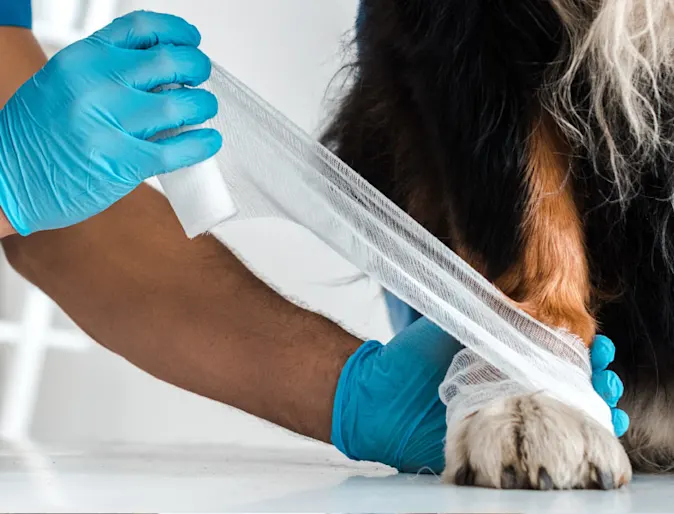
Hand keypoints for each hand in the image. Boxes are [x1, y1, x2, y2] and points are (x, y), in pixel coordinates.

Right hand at [0, 11, 221, 235]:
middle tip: (201, 77)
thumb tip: (161, 70)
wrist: (7, 180)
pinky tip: (208, 141)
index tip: (191, 40)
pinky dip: (201, 143)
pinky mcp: (123, 163)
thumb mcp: (62, 84)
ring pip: (181, 104)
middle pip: (170, 62)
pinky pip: (178, 149)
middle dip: (197, 67)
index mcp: (81, 59)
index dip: (176, 32)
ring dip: (203, 105)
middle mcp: (96, 85)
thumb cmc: (35, 134)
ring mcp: (110, 125)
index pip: (142, 28)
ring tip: (204, 109)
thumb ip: (106, 73)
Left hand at [332, 317, 628, 473]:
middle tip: (605, 375)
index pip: (553, 352)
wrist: (374, 397)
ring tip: (606, 405)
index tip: (597, 344)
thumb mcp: (450, 325)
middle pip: (564, 386)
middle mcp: (507, 387)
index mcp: (500, 356)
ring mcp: (502, 418)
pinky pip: (532, 449)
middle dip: (594, 380)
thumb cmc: (410, 357)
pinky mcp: (492, 447)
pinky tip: (583, 439)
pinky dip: (561, 444)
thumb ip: (483, 315)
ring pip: (557, 417)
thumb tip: (524, 300)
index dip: (581, 349)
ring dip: (588, 412)